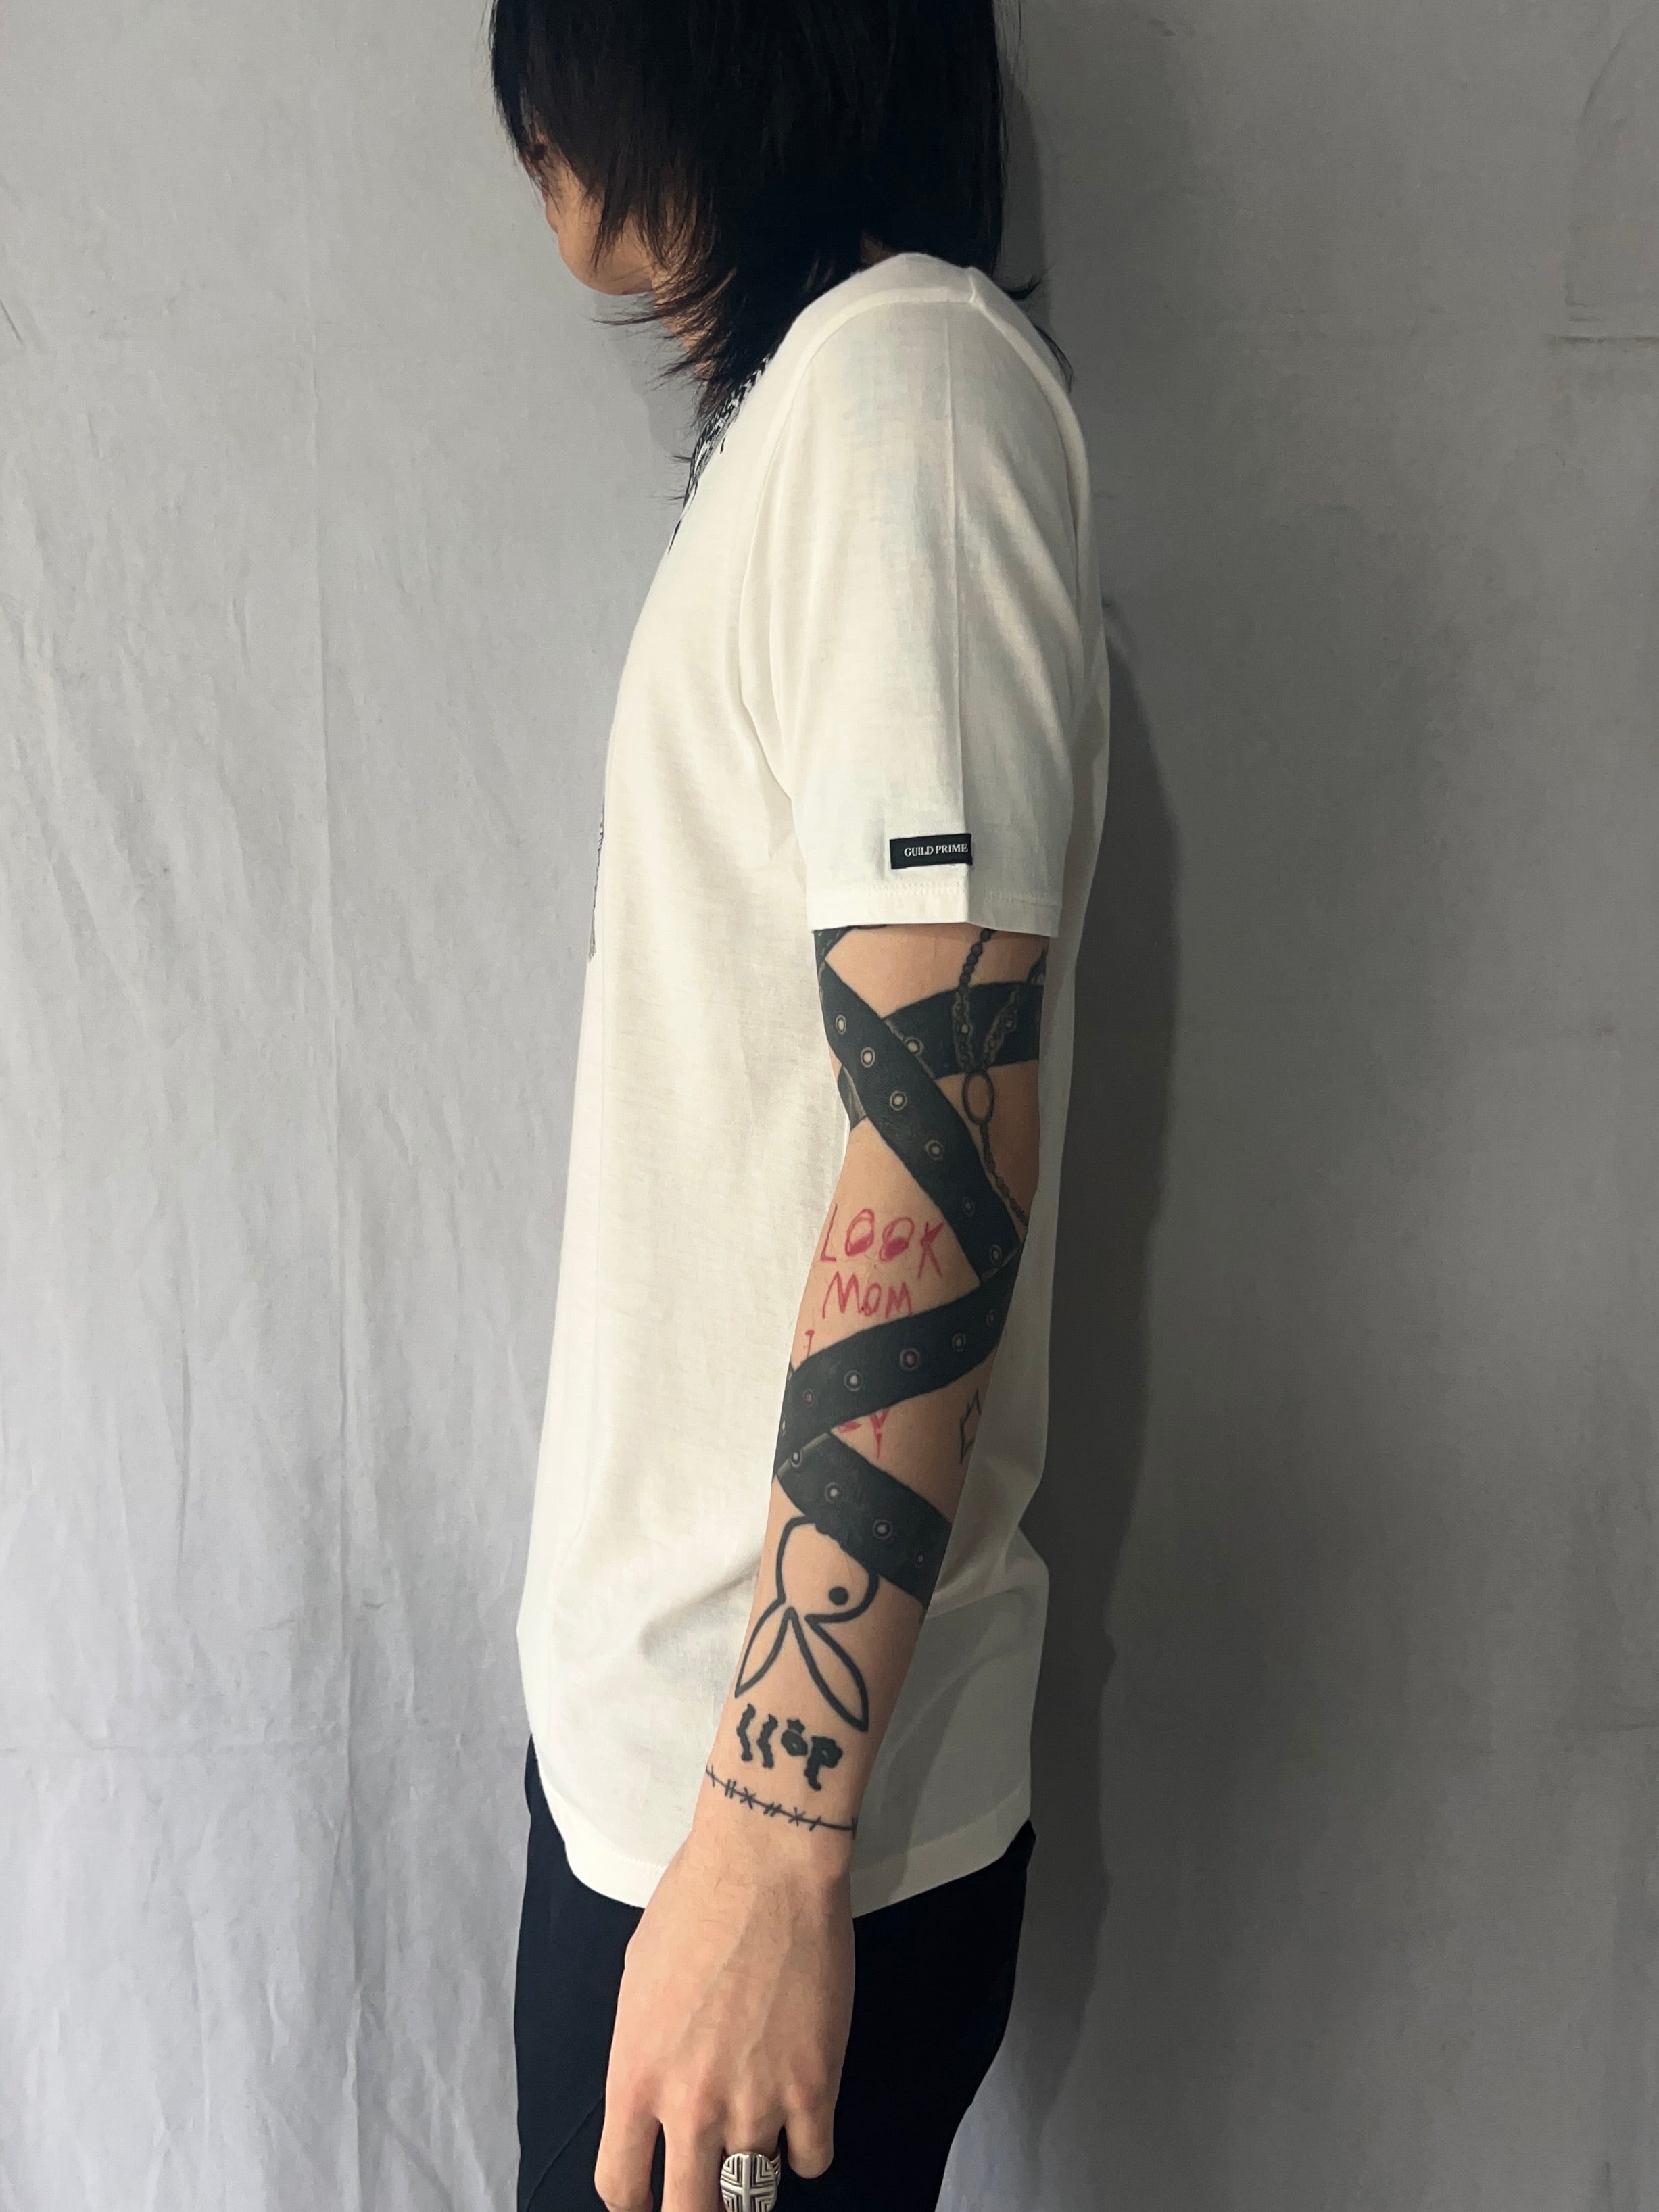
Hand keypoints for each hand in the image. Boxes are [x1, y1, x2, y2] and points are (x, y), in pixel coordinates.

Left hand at [594, 1800, 854, 2211]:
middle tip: (711, 2189)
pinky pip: (812, 2158)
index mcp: (633, 2076)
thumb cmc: (694, 1902)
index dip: (635, 2206)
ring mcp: (754, 2101)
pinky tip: (804, 2110)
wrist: (765, 1862)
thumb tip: (656, 2096)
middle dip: (699, 2210)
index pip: (620, 2188)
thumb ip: (644, 2053)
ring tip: (762, 2124)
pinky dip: (807, 2144)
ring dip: (756, 2165)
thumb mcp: (638, 1983)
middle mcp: (689, 2104)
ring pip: (754, 2188)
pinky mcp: (814, 2087)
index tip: (650, 2201)